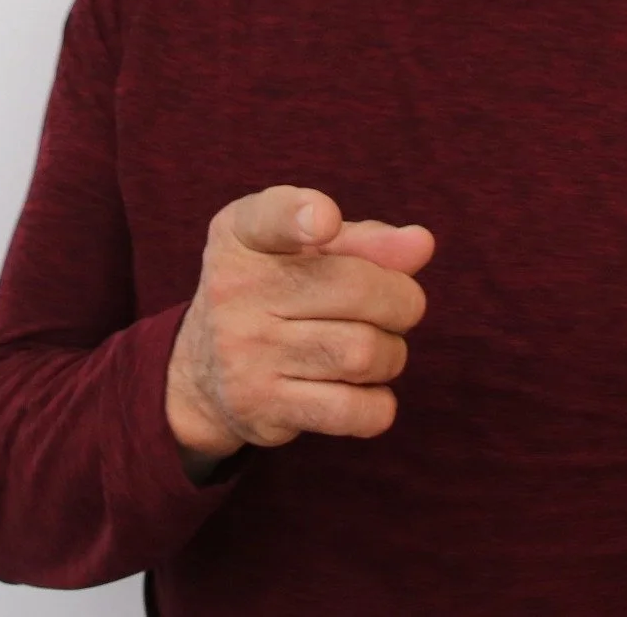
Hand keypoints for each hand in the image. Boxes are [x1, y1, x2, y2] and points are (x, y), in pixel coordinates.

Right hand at [164, 185, 434, 468]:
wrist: (204, 374)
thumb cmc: (277, 292)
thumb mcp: (306, 250)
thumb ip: (366, 240)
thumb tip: (421, 244)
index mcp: (244, 234)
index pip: (271, 216)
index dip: (302, 215)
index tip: (325, 220)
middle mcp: (235, 290)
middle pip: (357, 290)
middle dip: (401, 300)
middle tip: (396, 307)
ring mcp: (244, 353)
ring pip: (363, 353)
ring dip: (391, 353)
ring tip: (376, 347)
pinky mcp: (262, 408)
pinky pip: (352, 411)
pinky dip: (378, 405)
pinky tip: (365, 390)